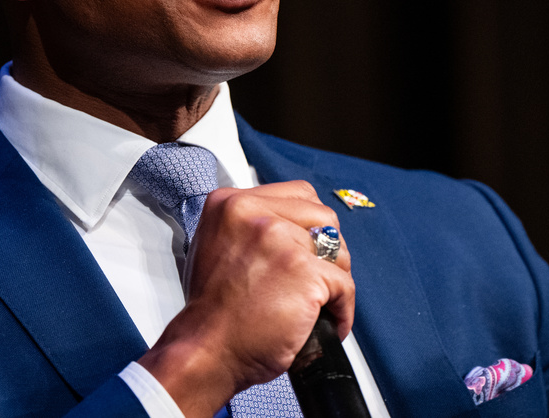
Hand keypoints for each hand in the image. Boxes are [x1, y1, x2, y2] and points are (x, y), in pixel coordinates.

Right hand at [138, 180, 353, 416]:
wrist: (205, 352)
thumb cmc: (212, 312)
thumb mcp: (217, 247)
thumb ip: (252, 228)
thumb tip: (294, 226)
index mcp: (231, 203)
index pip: (299, 195)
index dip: (309, 226)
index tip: (307, 251)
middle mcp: (253, 214)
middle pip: (324, 218)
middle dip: (328, 251)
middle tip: (316, 280)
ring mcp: (280, 241)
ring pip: (338, 249)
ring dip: (336, 278)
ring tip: (319, 303)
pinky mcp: (303, 272)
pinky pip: (344, 286)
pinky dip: (342, 310)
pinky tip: (327, 324)